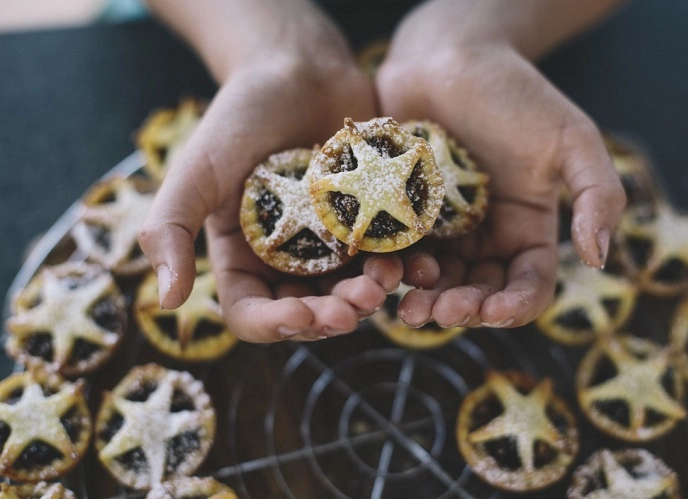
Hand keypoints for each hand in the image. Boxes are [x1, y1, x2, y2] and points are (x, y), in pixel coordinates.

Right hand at [139, 2, 400, 341]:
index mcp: (243, 257)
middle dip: (332, 315)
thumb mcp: (196, 169)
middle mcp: (288, 259)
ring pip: (352, 291)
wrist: (299, 69)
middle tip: (356, 305)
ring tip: (387, 279)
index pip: (252, 314)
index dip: (276, 326)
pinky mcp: (370, 224)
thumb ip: (169, 229)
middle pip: (309, 312)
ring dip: (371, 296)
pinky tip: (420, 265)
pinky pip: (389, 258)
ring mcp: (333, 244)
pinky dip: (406, 268)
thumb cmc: (240, 116)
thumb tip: (164, 303)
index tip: (304, 315)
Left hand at [376, 1, 625, 328]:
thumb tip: (599, 258)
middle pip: (478, 291)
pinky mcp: (401, 214)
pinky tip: (382, 273)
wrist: (450, 56)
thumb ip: (598, 196)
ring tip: (408, 307)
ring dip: (425, 300)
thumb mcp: (571, 140)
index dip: (515, 306)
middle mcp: (484, 237)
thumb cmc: (515, 95)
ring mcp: (441, 228)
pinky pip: (397, 252)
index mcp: (527, 229)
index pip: (529, 285)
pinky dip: (393, 269)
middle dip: (462, 309)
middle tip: (440, 313)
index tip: (494, 312)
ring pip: (435, 281)